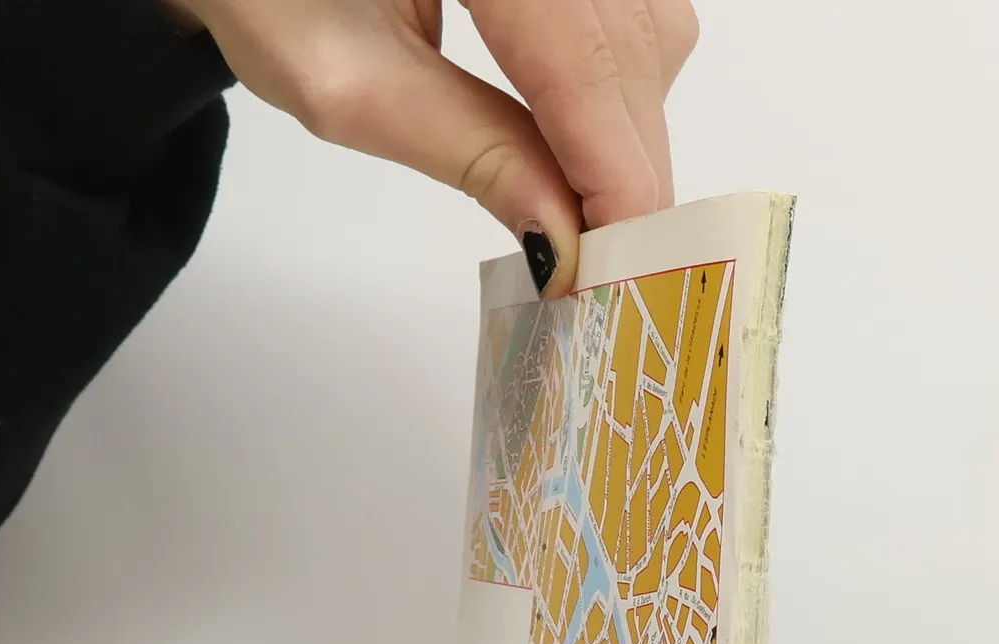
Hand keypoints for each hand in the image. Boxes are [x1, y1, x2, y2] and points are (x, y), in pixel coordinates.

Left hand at [167, 0, 698, 294]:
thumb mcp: (346, 82)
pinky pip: (639, 12)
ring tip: (587, 206)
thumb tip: (563, 236)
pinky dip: (620, 83)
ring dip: (627, 125)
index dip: (613, 164)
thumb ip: (467, 150)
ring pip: (652, 29)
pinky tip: (581, 138)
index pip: (581, 54)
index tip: (623, 261)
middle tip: (612, 264)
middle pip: (632, 43)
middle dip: (627, 161)